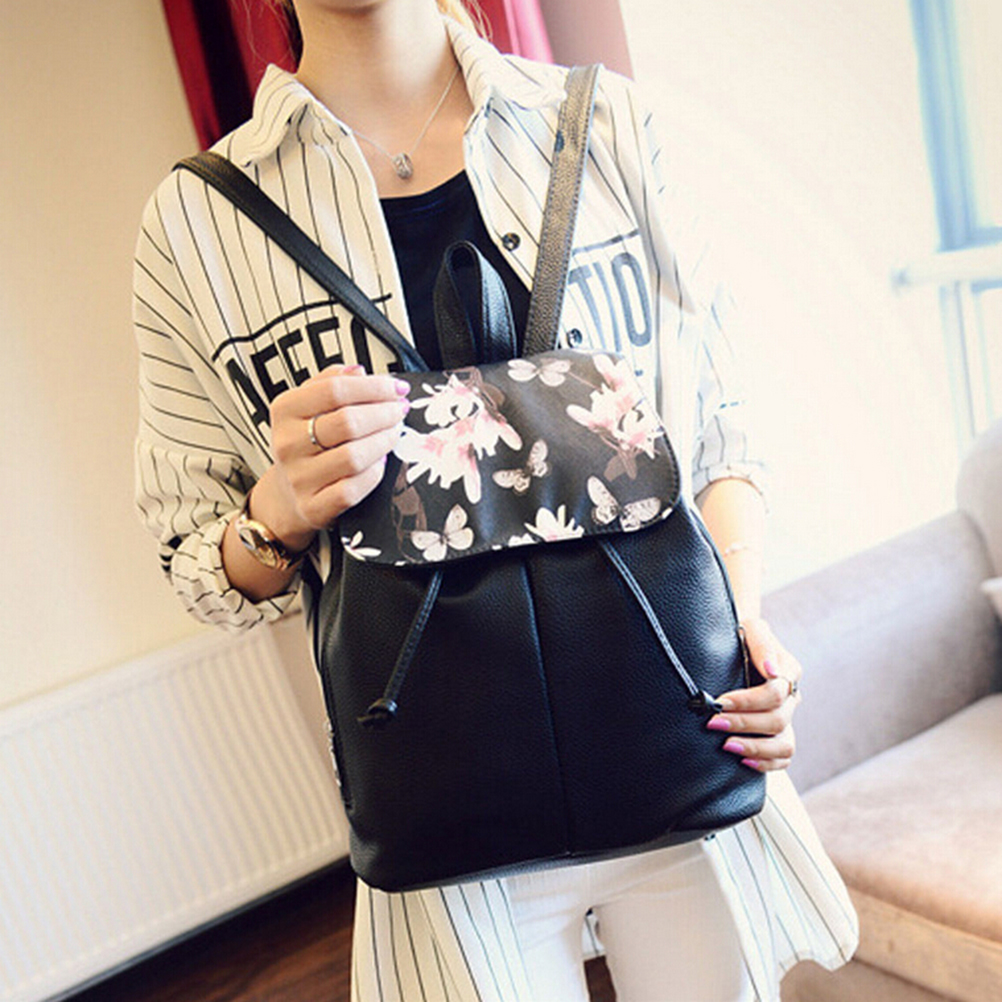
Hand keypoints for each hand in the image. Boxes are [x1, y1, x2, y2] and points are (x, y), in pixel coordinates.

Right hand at [256, 363, 409, 547]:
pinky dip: (374, 473)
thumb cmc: (306, 445)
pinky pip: (353, 488)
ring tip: (394, 433)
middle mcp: (288, 444)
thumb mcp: (308, 406)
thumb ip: (331, 382)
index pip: (334, 390)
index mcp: (285, 410)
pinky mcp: (314, 506)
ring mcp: (300, 477)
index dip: (373, 387)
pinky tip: (380, 461)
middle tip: (400, 410)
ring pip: (354, 456)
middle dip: (384, 413)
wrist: (287, 494)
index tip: (396, 388)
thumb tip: (360, 371)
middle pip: (347, 422)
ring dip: (384, 442)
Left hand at [705, 616, 803, 772]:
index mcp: (788, 671)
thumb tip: (771, 671)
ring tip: (727, 746)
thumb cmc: (742, 635)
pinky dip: (766, 763)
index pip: (775, 693)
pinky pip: (783, 758)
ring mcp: (787, 718)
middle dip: (743, 723)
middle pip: (777, 720)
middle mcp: (791, 698)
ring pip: (785, 745)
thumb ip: (762, 645)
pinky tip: (743, 761)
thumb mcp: (752, 629)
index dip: (748, 700)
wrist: (738, 644)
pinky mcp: (778, 734)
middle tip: (712, 723)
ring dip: (756, 748)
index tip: (720, 701)